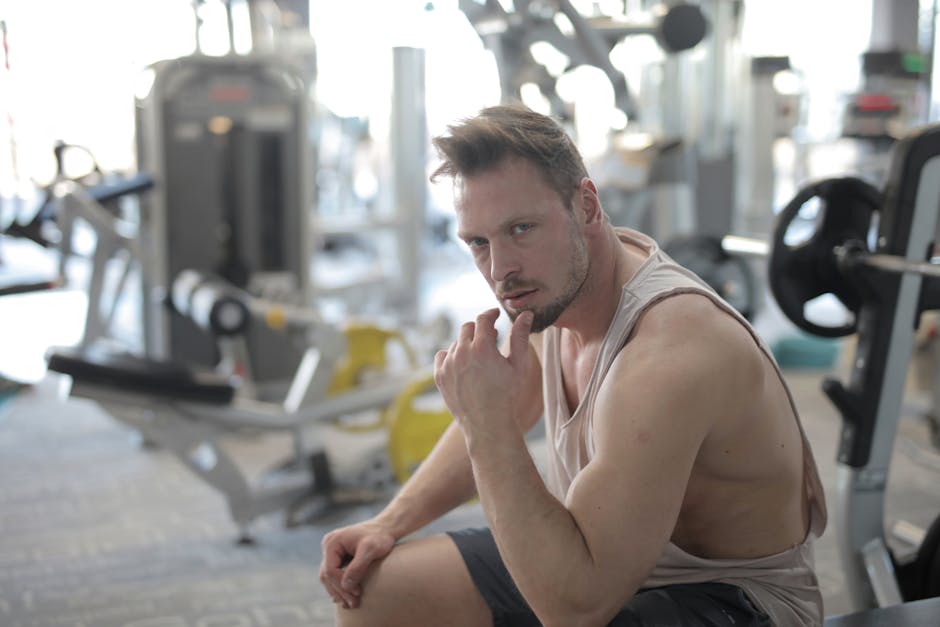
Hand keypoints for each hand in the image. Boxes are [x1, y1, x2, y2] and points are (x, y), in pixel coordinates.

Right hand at [319, 520, 395, 608]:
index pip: (330, 570)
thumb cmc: (379, 537)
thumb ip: (357, 567)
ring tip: (350, 604)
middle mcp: (328, 546)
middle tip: (353, 604)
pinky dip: (340, 586)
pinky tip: (347, 597)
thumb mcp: (370, 549)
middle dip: (340, 591)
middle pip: (327, 575)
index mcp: (332, 542)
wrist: (385, 528)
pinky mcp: (337, 557)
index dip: (342, 584)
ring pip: (328, 577)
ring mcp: (331, 552)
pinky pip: (334, 575)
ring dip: (339, 592)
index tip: (357, 593)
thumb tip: (346, 585)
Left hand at [433, 308, 533, 440]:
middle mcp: (461, 352)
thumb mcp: (518, 365)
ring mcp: (448, 364)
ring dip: (467, 344)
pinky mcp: (439, 375)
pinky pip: (443, 355)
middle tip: (490, 338)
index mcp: (482, 347)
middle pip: (467, 328)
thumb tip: (526, 314)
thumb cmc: (508, 394)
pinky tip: (463, 365)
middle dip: (479, 329)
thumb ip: (520, 336)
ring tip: (479, 358)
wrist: (488, 424)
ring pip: (456, 343)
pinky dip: (452, 356)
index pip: (483, 319)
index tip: (496, 314)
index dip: (491, 314)